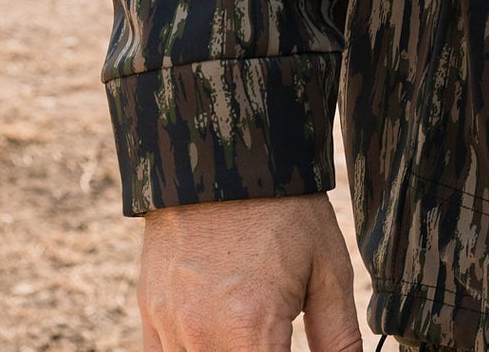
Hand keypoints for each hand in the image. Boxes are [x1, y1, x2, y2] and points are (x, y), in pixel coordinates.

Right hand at [138, 193, 362, 351]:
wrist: (226, 157)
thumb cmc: (284, 210)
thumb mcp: (327, 267)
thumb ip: (338, 336)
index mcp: (252, 327)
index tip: (294, 348)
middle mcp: (202, 337)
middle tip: (277, 337)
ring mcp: (169, 330)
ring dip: (232, 351)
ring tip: (251, 328)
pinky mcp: (150, 318)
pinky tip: (222, 333)